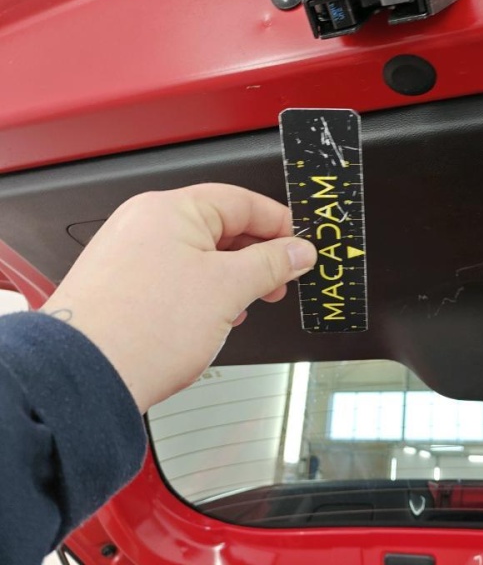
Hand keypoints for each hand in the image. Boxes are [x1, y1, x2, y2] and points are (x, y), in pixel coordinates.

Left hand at [40, 184, 316, 411]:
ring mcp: (129, 254)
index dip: (280, 224)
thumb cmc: (143, 329)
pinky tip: (216, 316)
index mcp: (170, 210)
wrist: (84, 377)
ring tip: (249, 303)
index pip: (242, 202)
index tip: (302, 247)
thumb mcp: (228, 289)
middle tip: (282, 280)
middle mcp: (144, 224)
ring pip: (199, 255)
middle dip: (258, 257)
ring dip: (233, 278)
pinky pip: (175, 276)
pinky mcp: (121, 285)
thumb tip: (298, 251)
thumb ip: (271, 263)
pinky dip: (204, 292)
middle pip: (220, 228)